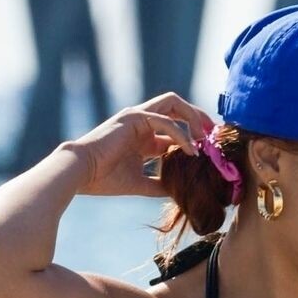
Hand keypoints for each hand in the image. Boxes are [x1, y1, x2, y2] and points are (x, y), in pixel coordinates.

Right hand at [60, 93, 214, 196]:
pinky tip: (190, 151)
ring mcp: (138, 116)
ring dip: (193, 118)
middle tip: (216, 134)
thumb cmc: (104, 179)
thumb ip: (158, 184)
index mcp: (144, 135)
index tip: (211, 149)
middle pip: (177, 106)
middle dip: (199, 117)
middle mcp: (142, 121)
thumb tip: (177, 193)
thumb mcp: (139, 184)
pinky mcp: (134, 118)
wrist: (81, 173)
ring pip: (173, 104)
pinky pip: (164, 121)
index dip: (194, 136)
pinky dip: (180, 135)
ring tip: (206, 139)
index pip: (175, 127)